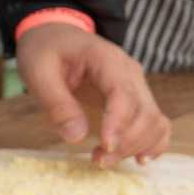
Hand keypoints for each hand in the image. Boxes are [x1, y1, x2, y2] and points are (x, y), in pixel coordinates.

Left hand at [15, 19, 168, 162]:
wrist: (53, 33)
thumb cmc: (44, 49)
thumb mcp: (37, 71)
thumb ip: (57, 103)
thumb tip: (76, 137)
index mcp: (107, 59)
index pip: (124, 94)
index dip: (119, 123)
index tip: (104, 146)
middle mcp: (129, 71)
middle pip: (145, 111)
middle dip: (126, 142)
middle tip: (98, 161)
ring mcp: (136, 84)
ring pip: (153, 120)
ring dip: (136, 145)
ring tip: (103, 160)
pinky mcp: (135, 97)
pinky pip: (156, 121)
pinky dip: (153, 141)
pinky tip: (139, 160)